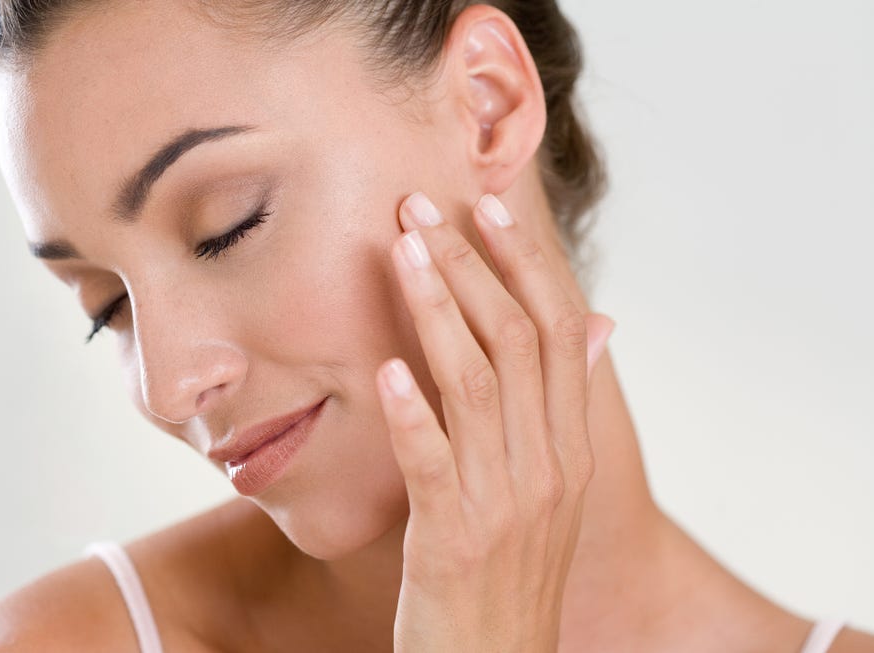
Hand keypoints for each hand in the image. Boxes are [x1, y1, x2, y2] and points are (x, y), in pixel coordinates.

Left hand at [375, 192, 614, 651]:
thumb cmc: (512, 566)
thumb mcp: (551, 486)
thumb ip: (563, 406)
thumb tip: (600, 329)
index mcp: (570, 444)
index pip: (561, 331)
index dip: (527, 262)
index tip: (489, 205)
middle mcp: (549, 464)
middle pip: (519, 340)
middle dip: (472, 265)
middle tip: (421, 207)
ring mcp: (505, 501)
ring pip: (476, 383)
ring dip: (438, 309)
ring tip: (403, 250)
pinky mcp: (453, 539)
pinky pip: (434, 463)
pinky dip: (414, 412)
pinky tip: (388, 369)